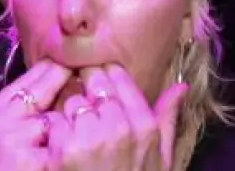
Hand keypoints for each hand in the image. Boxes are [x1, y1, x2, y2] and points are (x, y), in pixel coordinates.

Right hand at [0, 60, 72, 170]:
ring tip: (82, 119)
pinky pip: (59, 147)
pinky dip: (66, 149)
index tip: (63, 63)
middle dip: (64, 79)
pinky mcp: (32, 161)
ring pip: (55, 118)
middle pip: (42, 88)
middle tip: (82, 72)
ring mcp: (17, 139)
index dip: (47, 71)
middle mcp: (1, 120)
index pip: (23, 83)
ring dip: (66, 122)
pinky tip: (76, 149)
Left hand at [46, 65, 187, 170]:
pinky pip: (54, 123)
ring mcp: (90, 138)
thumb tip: (180, 86)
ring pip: (71, 102)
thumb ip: (168, 120)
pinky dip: (53, 133)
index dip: (106, 75)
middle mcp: (120, 127)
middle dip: (86, 88)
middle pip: (94, 83)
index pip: (119, 77)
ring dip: (69, 113)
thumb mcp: (162, 160)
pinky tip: (60, 148)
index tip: (99, 80)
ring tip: (74, 133)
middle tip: (83, 102)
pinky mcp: (63, 151)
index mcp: (145, 126)